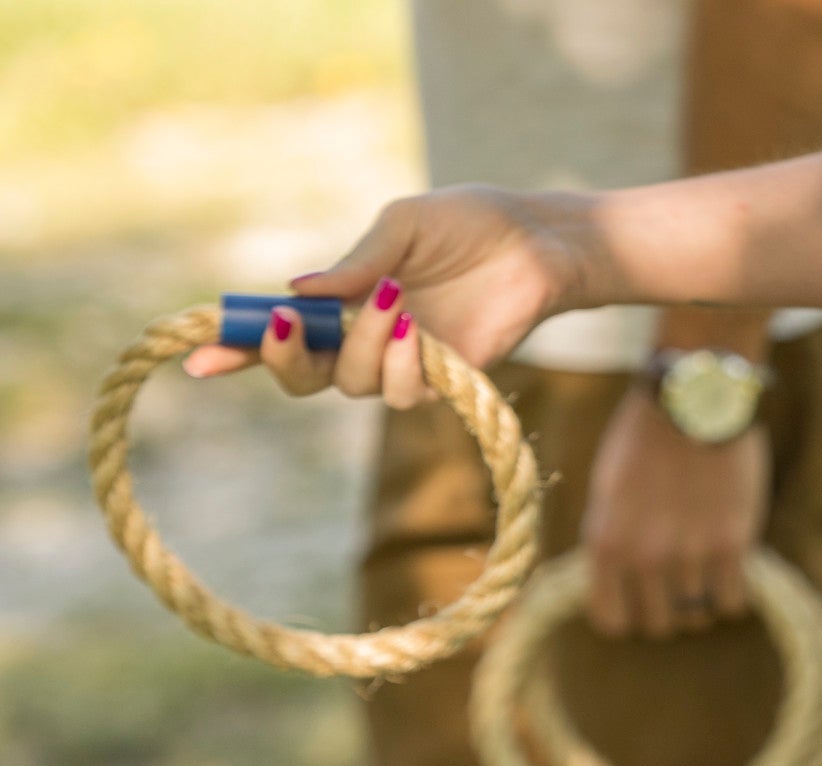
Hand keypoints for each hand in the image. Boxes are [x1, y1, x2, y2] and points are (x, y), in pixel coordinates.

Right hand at [182, 187, 595, 397]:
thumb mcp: (401, 228)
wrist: (533, 243)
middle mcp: (363, 342)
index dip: (237, 349)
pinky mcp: (441, 382)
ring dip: (362, 344)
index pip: (282, 335)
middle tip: (292, 323)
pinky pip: (401, 391)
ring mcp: (400, 366)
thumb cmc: (467, 226)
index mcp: (341, 302)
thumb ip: (353, 263)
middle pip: (302, 377)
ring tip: (395, 298)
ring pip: (352, 383)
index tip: (197, 359)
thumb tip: (295, 291)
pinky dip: (400, 361)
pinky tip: (417, 328)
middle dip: (286, 355)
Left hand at [581, 387, 769, 637]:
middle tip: (678, 579)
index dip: (628, 612)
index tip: (640, 597)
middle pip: (659, 625)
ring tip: (705, 562)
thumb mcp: (607, 493)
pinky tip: (730, 564)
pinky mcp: (731, 545)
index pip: (611, 622)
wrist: (694, 396)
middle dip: (668, 608)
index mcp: (604, 544)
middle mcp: (643, 557)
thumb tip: (623, 591)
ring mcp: (688, 554)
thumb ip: (613, 544)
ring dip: (702, 596)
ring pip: (697, 616)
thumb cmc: (646, 440)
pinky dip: (733, 591)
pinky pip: (732, 602)